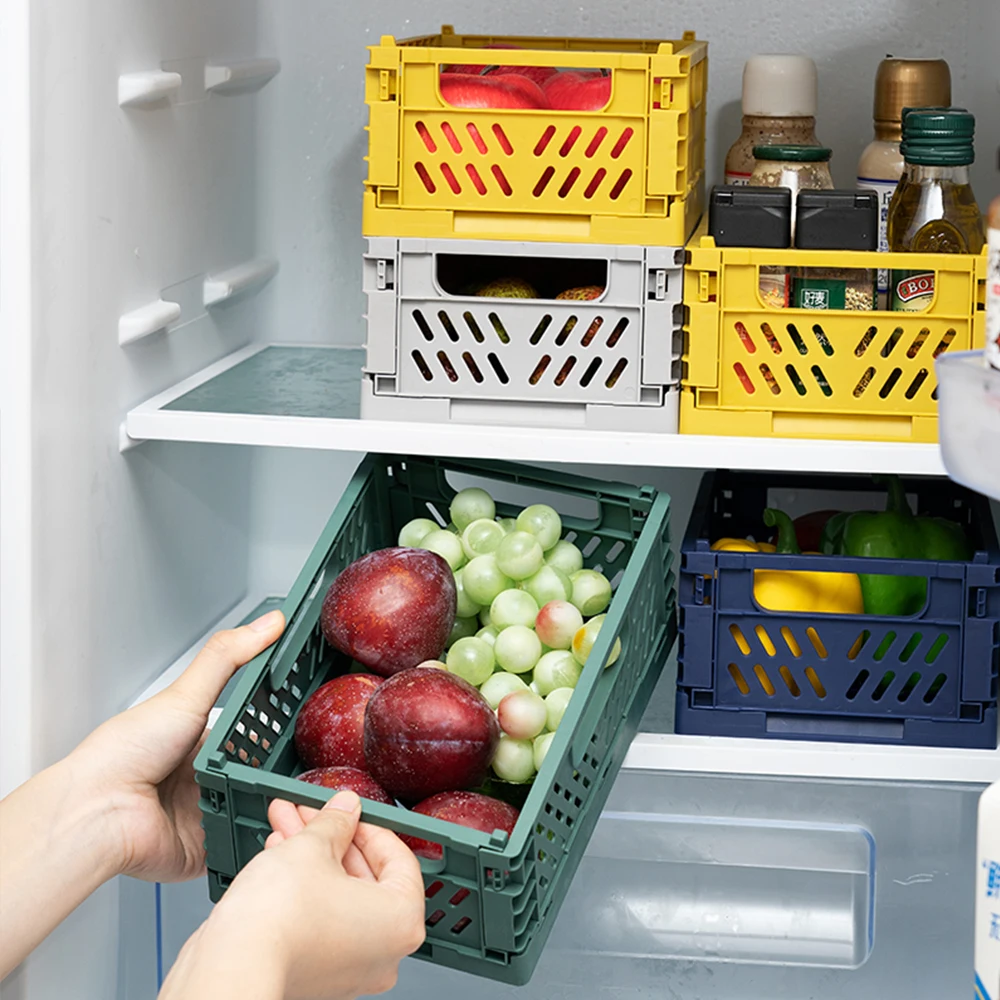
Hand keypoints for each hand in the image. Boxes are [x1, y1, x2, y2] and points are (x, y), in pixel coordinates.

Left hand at [0, 609, 285, 978]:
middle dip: (283, 771)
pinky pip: (245, 844)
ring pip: (259, 808)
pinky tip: (280, 827)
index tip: (310, 720)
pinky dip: (261, 837)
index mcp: (199, 741)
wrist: (97, 814)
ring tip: (305, 796)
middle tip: (317, 764)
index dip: (280, 727)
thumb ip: (229, 657)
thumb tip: (269, 622)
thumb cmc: (124, 753)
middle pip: (260, 772)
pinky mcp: (207, 850)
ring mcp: (207, 815)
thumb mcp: (186, 694)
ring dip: (277, 804)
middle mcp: (204, 778)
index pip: (252, 731)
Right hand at [160, 791, 426, 999]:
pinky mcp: (317, 975)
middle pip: (364, 876)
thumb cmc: (280, 917)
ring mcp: (350, 968)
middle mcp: (384, 953)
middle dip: (332, 837)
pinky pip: (321, 919)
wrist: (231, 968)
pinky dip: (304, 887)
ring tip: (285, 824)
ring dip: (312, 856)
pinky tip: (279, 855)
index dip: (369, 826)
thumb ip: (336, 823)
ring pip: (338, 896)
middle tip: (310, 811)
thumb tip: (345, 810)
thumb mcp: (313, 848)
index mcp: (401, 921)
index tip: (349, 810)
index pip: (399, 859)